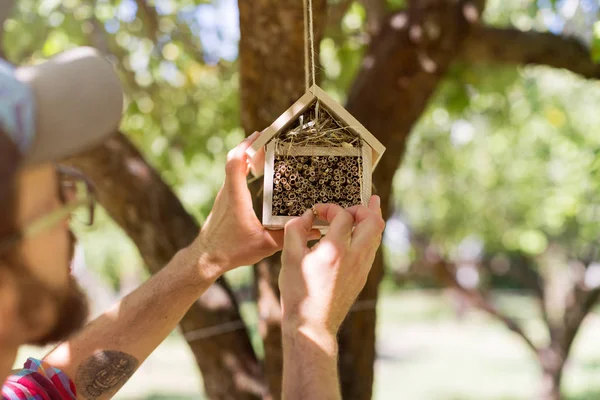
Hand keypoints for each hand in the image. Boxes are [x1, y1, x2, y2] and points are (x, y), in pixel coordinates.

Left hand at [193, 132, 319, 275]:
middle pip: (234, 159)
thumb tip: (313, 231)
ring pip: (233, 167)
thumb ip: (288, 237)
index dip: (245, 145)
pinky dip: (244, 168)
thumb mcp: (265, 246)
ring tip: (265, 150)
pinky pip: (233, 177)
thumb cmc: (232, 251)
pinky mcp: (224, 201)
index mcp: (236, 197)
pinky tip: (256, 172)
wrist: (206, 259)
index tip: (259, 135)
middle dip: (250, 145)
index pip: (235, 162)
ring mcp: (224, 195)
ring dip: (246, 156)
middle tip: (268, 137)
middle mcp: (228, 192)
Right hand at [279, 196, 384, 335]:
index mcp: (335, 251)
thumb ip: (295, 230)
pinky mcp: (362, 277)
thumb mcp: (289, 258)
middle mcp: (355, 257)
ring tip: (367, 209)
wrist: (312, 325)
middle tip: (355, 204)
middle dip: (365, 208)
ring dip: (370, 220)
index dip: (330, 208)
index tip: (317, 212)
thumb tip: (305, 216)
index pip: (343, 216)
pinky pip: (371, 249)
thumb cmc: (298, 293)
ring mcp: (362, 268)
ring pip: (376, 236)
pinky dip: (367, 236)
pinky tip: (358, 234)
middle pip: (374, 222)